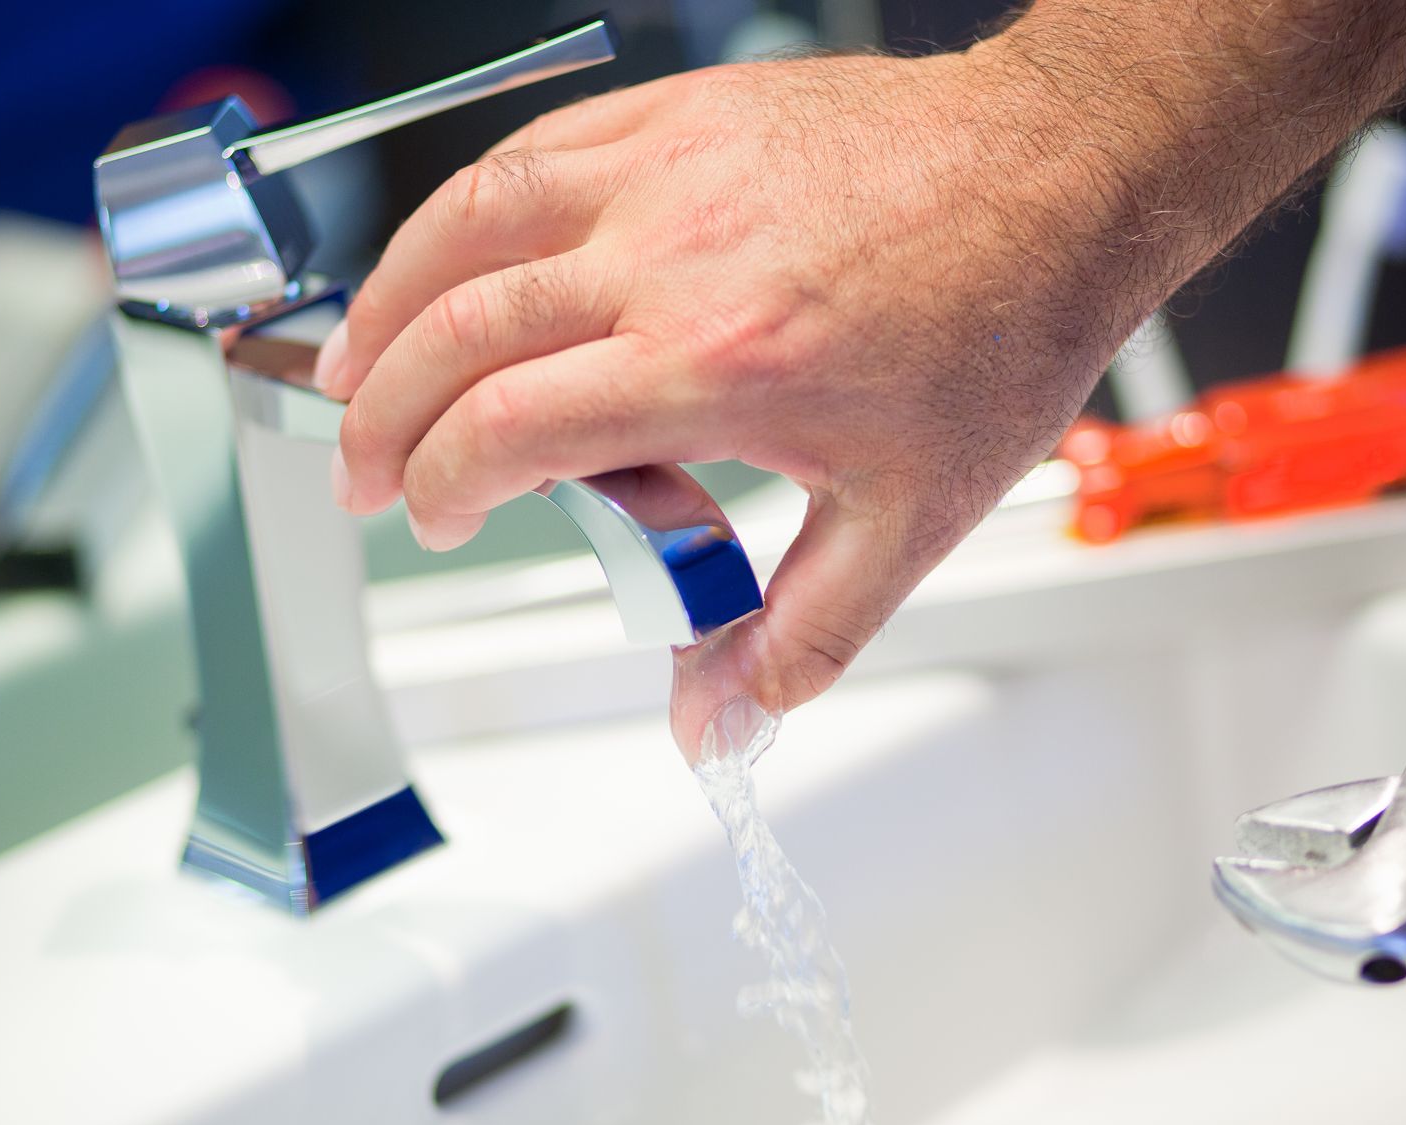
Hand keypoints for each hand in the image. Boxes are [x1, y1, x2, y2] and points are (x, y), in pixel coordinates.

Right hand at [321, 2, 1405, 756]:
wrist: (1056, 176)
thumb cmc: (998, 327)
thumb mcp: (909, 518)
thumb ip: (796, 637)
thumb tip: (712, 731)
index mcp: (720, 366)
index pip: (508, 431)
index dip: (444, 489)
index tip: (440, 522)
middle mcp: (671, 256)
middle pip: (455, 334)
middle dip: (380, 417)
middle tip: (363, 472)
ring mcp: (665, 171)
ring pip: (464, 227)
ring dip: (384, 304)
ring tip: (349, 367)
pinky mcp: (676, 112)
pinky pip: (526, 154)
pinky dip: (458, 215)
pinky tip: (441, 261)